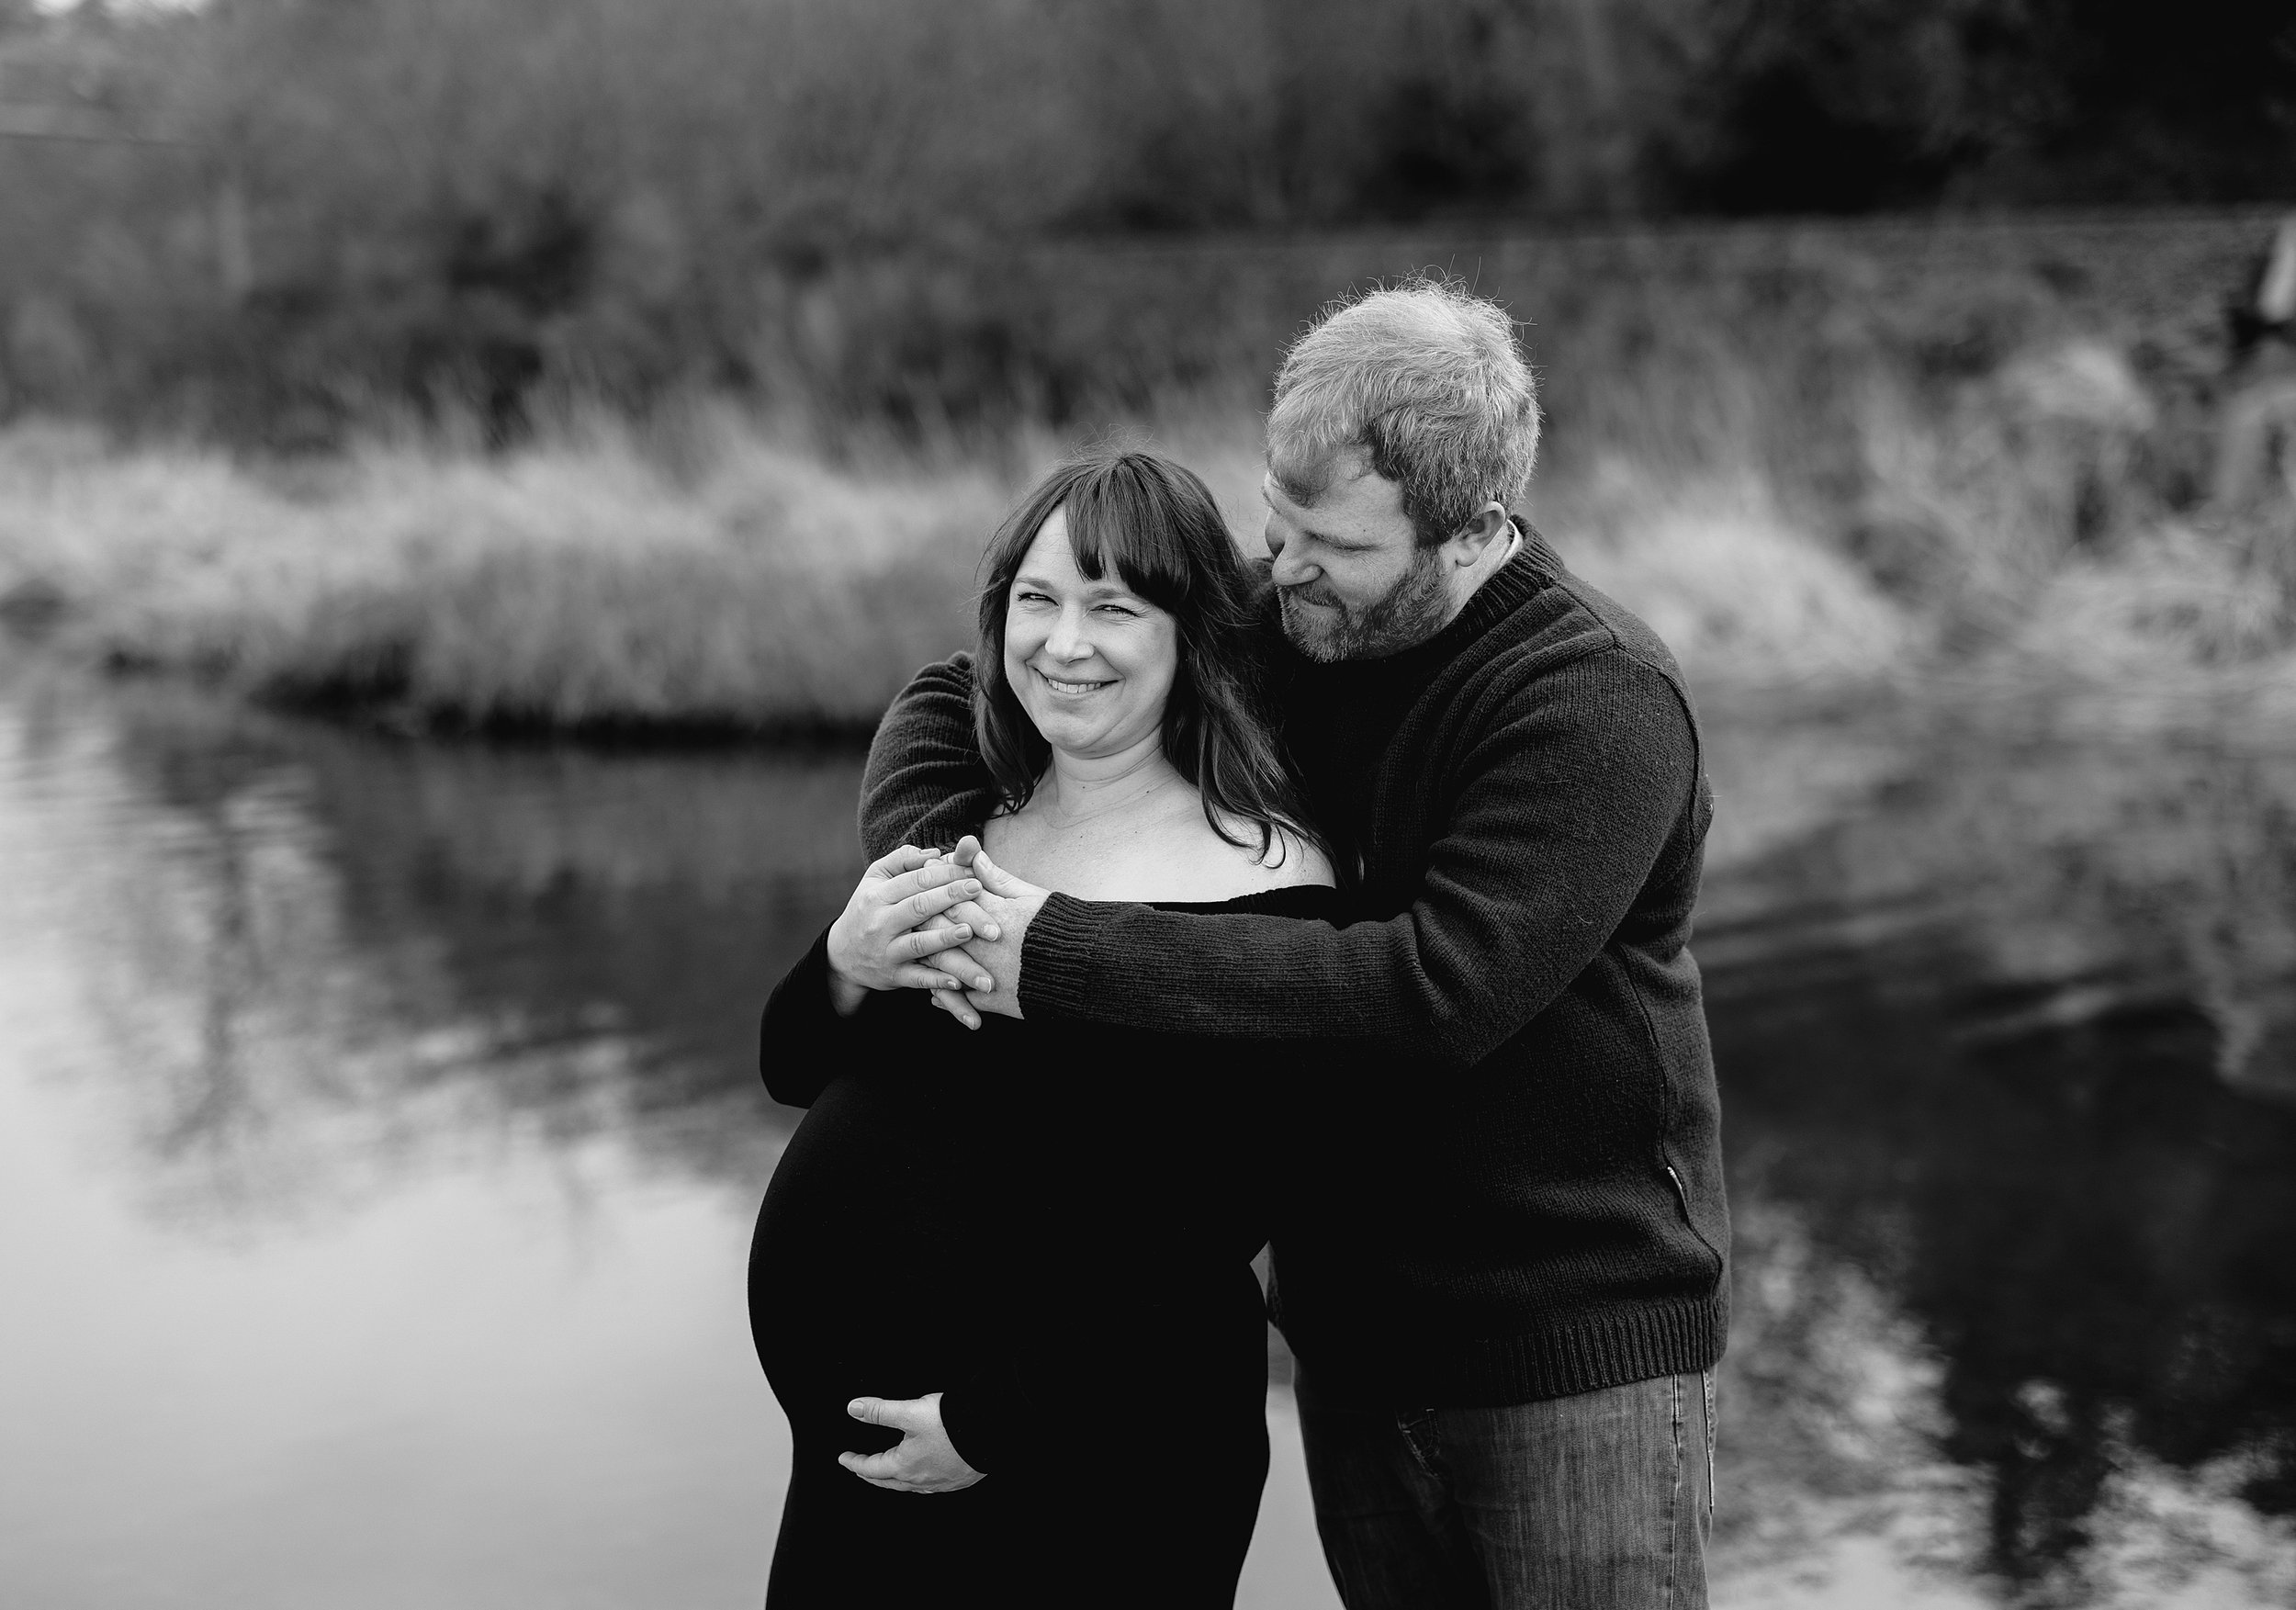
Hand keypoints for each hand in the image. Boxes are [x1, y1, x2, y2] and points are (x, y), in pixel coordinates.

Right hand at [824, 847, 999, 1013]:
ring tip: (969, 931)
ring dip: (944, 938)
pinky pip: (917, 978)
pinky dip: (936, 981)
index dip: (946, 873)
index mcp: (878, 895)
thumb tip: (935, 852)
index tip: (972, 869)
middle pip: (919, 907)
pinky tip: (958, 980)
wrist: (842, 955)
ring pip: (918, 944)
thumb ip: (903, 860)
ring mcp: (886, 951)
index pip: (916, 880)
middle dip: (950, 897)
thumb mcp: (875, 878)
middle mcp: (880, 922)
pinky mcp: (893, 976)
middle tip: (979, 889)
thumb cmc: (868, 909)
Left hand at [838, 1393, 983, 1492]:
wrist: (990, 1431)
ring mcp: (940, 1483)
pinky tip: (923, 1475)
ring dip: (894, 1480)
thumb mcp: (910, 1411)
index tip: (843, 1459)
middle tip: (860, 1468)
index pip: (871, 1468)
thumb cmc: (951, 1423)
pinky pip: (930, 1486)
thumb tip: (854, 1408)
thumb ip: (880, 1410)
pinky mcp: (957, 1480)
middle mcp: (920, 1480)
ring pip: (909, 1486)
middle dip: (871, 1475)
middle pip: (887, 1482)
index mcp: (905, 1465)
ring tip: (889, 1474)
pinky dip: (917, 1482)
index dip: (854, 1462)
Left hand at [929, 837, 1045, 1026]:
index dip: (938, 893)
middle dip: (927, 924)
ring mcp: (988, 973)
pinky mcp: (994, 1000)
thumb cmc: (1061, 927)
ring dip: (931, 960)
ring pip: (945, 964)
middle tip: (913, 922)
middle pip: (942, 930)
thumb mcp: (1031, 896)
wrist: (1085, 970)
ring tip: (920, 956)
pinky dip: (945, 995)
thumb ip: (997, 878)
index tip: (928, 890)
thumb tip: (972, 853)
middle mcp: (986, 944)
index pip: (953, 898)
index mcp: (995, 913)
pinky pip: (960, 997)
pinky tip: (934, 992)